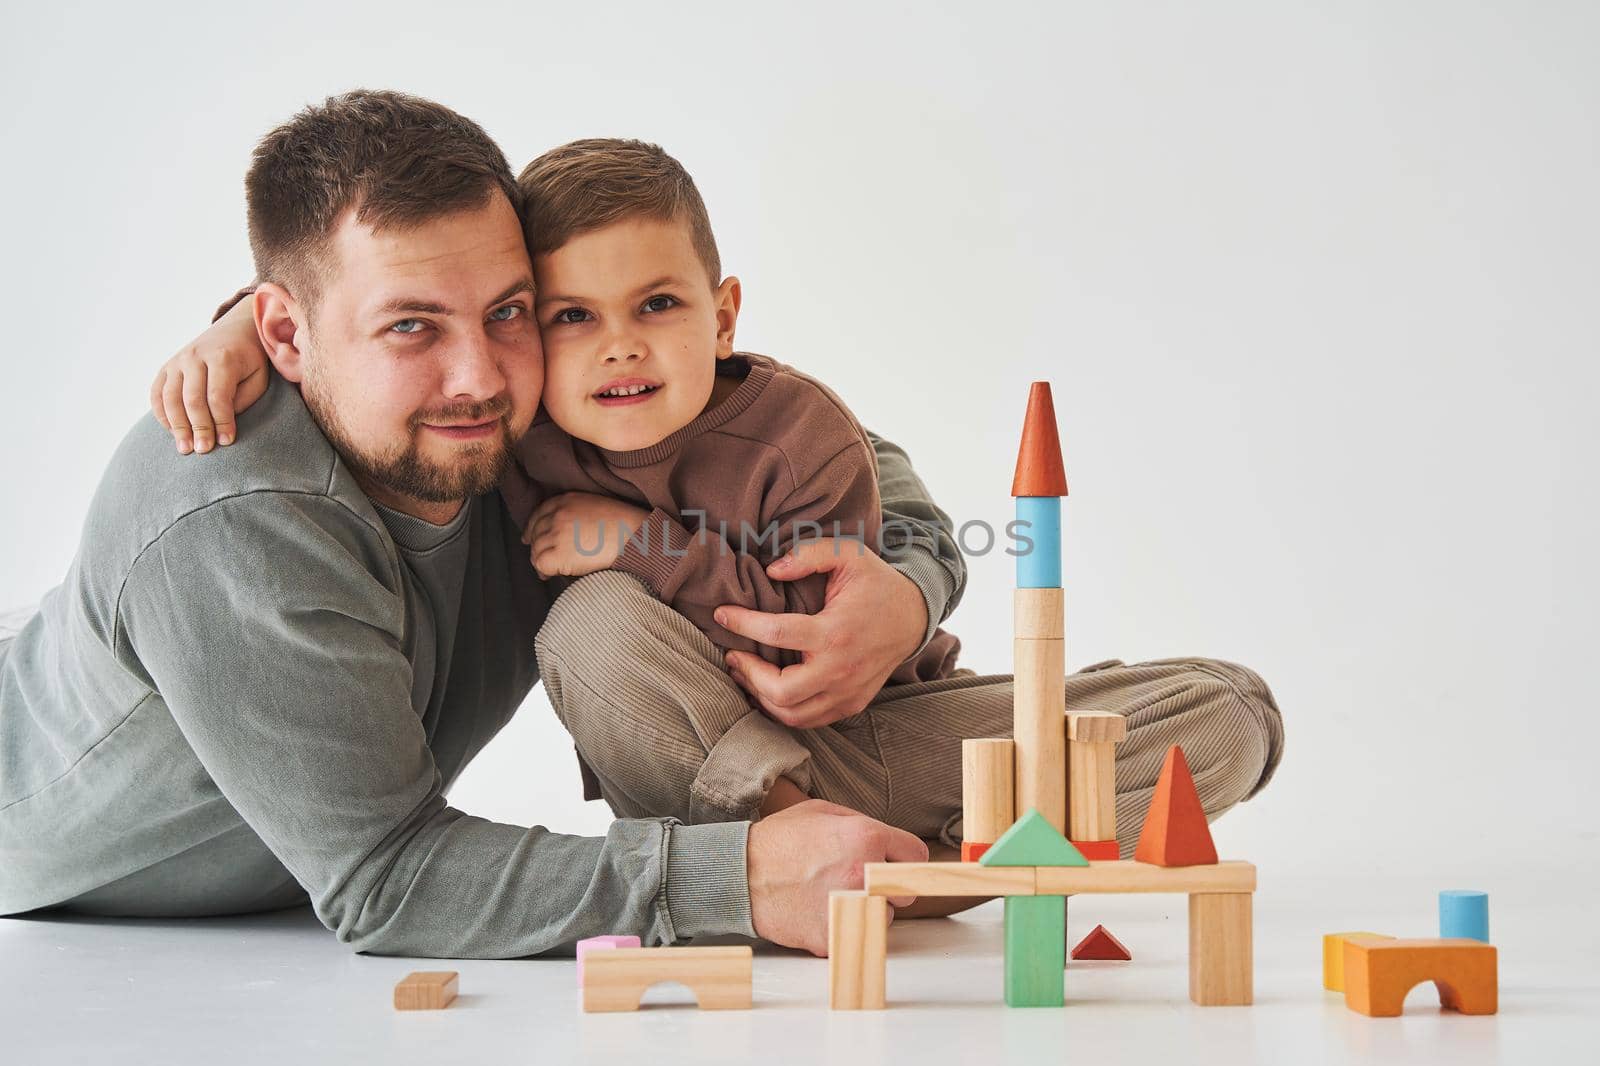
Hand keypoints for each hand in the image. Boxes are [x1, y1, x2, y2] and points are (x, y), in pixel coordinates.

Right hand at [150, 295, 269, 453]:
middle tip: (203, 450)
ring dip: (177, 426)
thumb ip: (242, 399)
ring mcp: (177, 361)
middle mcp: (195, 357)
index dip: (222, 421)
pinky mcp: (166, 368)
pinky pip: (156, 394)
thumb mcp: (258, 378)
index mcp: (222, 358)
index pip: (218, 396)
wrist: (235, 330)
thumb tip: (220, 423)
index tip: (227, 441)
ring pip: (170, 397)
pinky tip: (172, 432)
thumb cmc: (250, 361)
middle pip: (192, 399)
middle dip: (198, 428)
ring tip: (185, 448)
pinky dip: (162, 415)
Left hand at [521, 492, 648, 578]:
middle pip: (536, 533)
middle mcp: (558, 515)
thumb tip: (563, 532)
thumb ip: (575, 512)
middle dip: (537, 546)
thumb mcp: (594, 506)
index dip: (532, 528)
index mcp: (565, 500)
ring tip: (550, 569)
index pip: (538, 514)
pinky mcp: (559, 554)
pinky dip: (544, 571)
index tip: (529, 538)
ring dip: (541, 560)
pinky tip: (551, 574)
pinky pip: (540, 564)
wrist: (634, 537)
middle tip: (542, 558)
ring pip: (536, 550)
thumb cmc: (623, 525)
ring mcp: (557, 534)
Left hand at [716, 539, 926, 728]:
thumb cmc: (875, 583)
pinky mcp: (851, 704)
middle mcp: (841, 669)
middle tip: (733, 655)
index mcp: (836, 631)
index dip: (742, 624)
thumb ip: (808, 554)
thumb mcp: (848, 553)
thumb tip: (771, 570)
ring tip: (745, 673)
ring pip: (792, 714)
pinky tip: (767, 690)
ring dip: (761, 696)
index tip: (722, 615)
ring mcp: (848, 693)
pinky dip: (783, 709)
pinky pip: (809, 720)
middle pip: (781, 692)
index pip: (777, 634)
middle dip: (749, 674)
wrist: (914, 616)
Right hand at [745, 799, 926, 955]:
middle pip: (905, 892)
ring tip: (833, 895)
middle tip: (856, 880)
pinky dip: (844, 929)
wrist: (741, 874)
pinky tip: (820, 912)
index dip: (903, 859)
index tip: (890, 863)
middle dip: (887, 887)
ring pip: (883, 918)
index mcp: (866, 837)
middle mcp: (864, 872)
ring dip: (867, 910)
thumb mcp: (822, 811)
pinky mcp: (834, 936)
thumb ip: (861, 824)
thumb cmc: (779, 840)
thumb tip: (888, 842)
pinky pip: (856, 936)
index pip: (917, 857)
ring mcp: (850, 906)